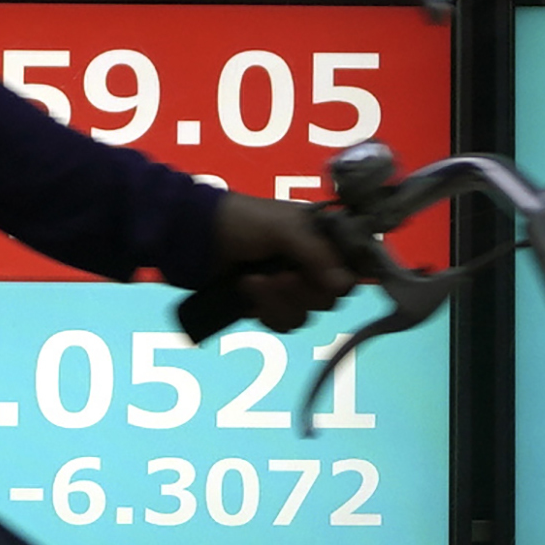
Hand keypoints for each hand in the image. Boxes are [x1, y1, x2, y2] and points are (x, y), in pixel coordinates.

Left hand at [200, 191, 376, 329]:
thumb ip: (316, 253)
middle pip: (328, 299)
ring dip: (277, 302)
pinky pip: (282, 323)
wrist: (194, 237)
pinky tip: (247, 292)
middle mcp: (310, 265)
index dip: (336, 280)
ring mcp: (288, 287)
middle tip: (278, 275)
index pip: (350, 271)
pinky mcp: (268, 305)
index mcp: (321, 240)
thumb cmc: (242, 220)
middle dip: (299, 291)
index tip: (317, 277)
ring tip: (252, 281)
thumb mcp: (283, 228)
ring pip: (304, 315)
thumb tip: (342, 285)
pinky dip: (265, 312)